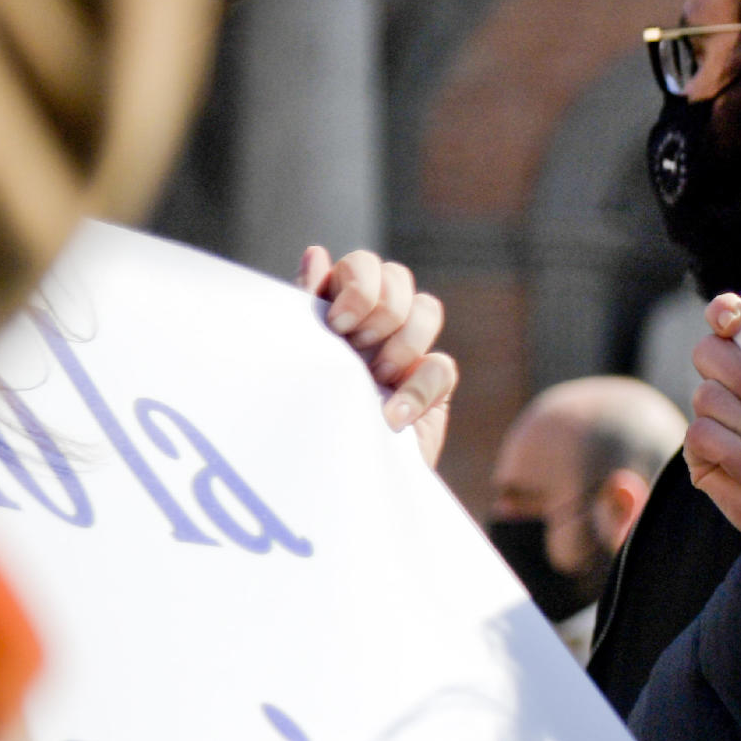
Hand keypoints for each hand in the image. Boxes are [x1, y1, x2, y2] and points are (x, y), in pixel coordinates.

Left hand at [298, 246, 455, 467]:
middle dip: (379, 309)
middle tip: (355, 345)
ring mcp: (405, 355)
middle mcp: (373, 326)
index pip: (363, 265)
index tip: (336, 323)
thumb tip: (316, 253)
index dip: (358, 283)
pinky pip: (441, 366)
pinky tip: (390, 417)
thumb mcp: (298, 358)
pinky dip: (416, 390)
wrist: (328, 487)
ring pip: (427, 310)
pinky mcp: (432, 391)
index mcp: (336, 311)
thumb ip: (306, 306)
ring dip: (400, 342)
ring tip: (375, 379)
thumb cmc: (301, 419)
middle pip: (399, 277)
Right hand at [683, 293, 740, 540]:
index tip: (735, 321)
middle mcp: (728, 382)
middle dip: (739, 371)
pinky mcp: (700, 452)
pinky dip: (732, 451)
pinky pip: (700, 435)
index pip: (727, 320)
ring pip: (707, 395)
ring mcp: (711, 416)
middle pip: (708, 351)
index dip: (723, 312)